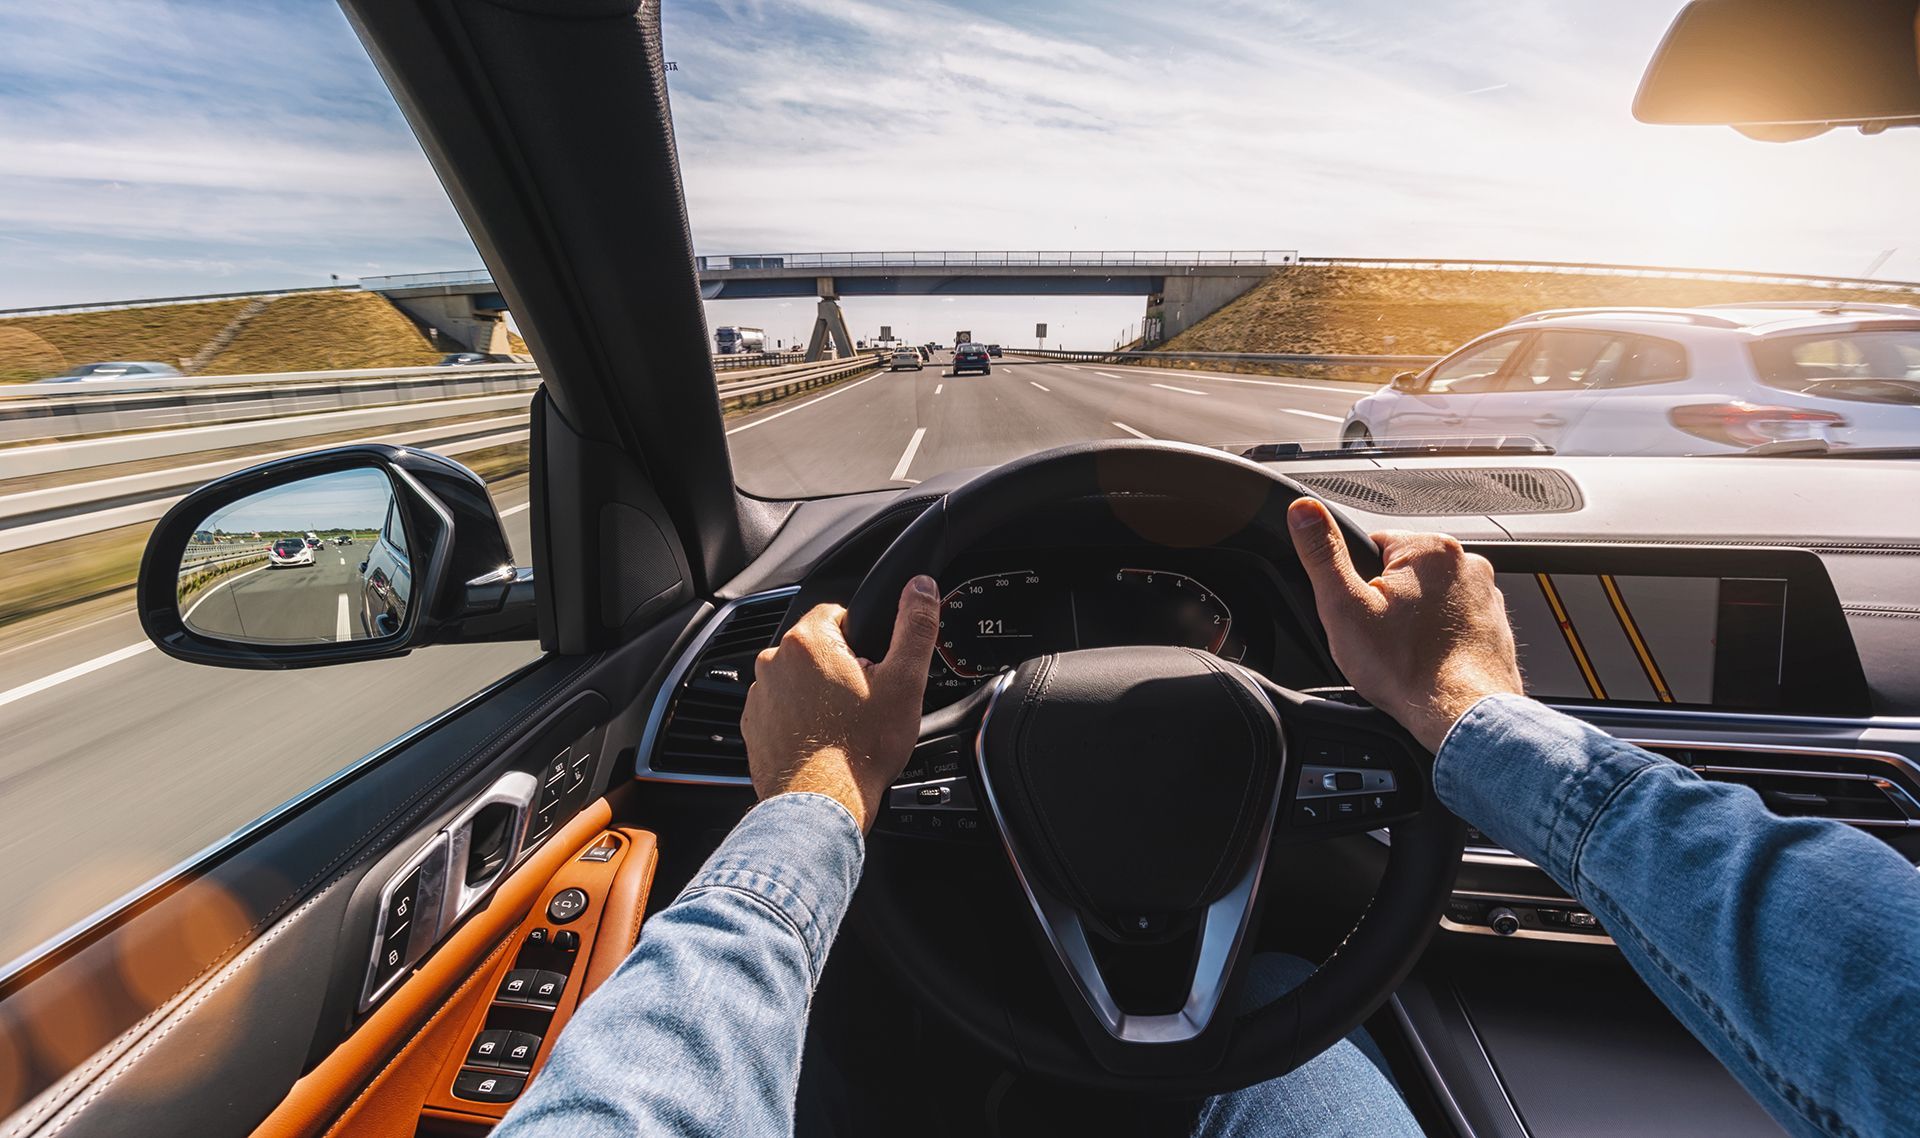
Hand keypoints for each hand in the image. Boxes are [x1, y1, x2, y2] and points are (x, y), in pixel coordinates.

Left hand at [739, 577, 941, 829]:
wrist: (820, 806)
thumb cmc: (860, 749)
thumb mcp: (904, 682)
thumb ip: (915, 626)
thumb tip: (921, 588)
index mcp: (808, 641)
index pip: (838, 615)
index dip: (864, 641)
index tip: (875, 671)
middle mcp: (774, 662)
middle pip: (817, 648)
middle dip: (841, 668)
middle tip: (864, 703)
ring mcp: (759, 696)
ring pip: (799, 680)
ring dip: (819, 694)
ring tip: (844, 727)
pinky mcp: (754, 726)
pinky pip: (782, 710)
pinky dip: (800, 720)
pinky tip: (822, 742)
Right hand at [1286, 498, 1522, 751]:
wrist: (1461, 714)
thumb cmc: (1408, 669)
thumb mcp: (1344, 606)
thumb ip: (1322, 553)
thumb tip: (1303, 512)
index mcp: (1428, 548)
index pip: (1373, 546)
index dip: (1356, 582)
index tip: (1361, 612)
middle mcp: (1465, 563)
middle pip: (1402, 572)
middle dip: (1387, 601)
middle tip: (1381, 637)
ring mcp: (1485, 594)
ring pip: (1429, 598)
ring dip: (1415, 620)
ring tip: (1406, 652)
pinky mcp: (1494, 623)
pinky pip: (1454, 621)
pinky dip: (1440, 638)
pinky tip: (1429, 661)